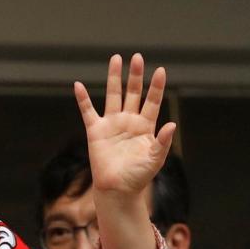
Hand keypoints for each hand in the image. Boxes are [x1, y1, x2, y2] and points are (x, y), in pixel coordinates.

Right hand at [73, 54, 176, 196]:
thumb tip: (171, 125)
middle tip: (138, 58)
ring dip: (114, 78)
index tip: (161, 71)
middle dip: (135, 76)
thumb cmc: (138, 177)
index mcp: (145, 127)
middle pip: (133, 93)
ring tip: (116, 59)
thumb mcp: (155, 160)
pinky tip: (78, 85)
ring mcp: (112, 124)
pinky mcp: (95, 131)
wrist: (117, 190)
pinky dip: (82, 99)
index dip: (156, 87)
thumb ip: (163, 142)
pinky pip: (88, 111)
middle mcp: (129, 121)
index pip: (152, 101)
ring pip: (113, 95)